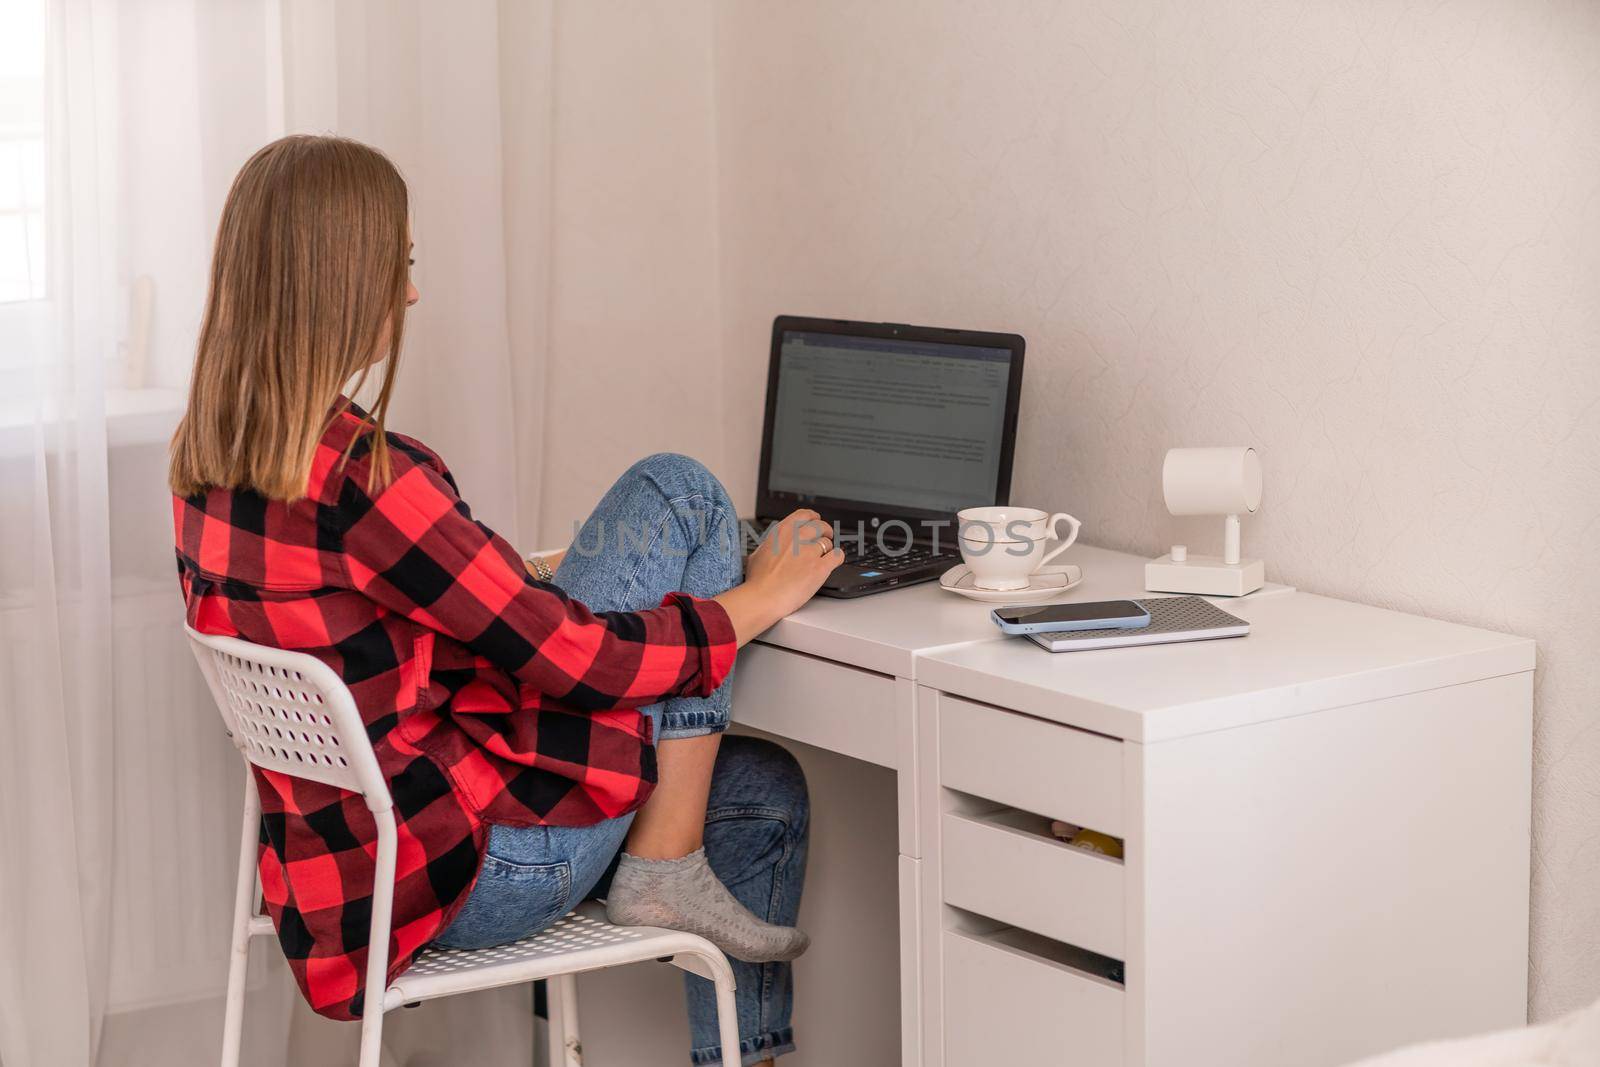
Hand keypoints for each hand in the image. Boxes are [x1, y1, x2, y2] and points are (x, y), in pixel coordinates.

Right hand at [715, 509, 843, 644]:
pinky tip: (833, 563)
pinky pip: (837, 556)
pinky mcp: (820, 568)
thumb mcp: (758, 553)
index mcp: (782, 532)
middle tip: (825, 537)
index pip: (804, 514)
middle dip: (825, 531)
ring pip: (828, 542)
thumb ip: (771, 545)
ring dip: (828, 548)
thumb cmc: (757, 581)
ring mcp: (809, 552)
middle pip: (820, 526)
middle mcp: (797, 538)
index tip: (816, 521)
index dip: (813, 518)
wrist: (762, 598)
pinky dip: (837, 558)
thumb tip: (773, 545)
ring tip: (825, 556)